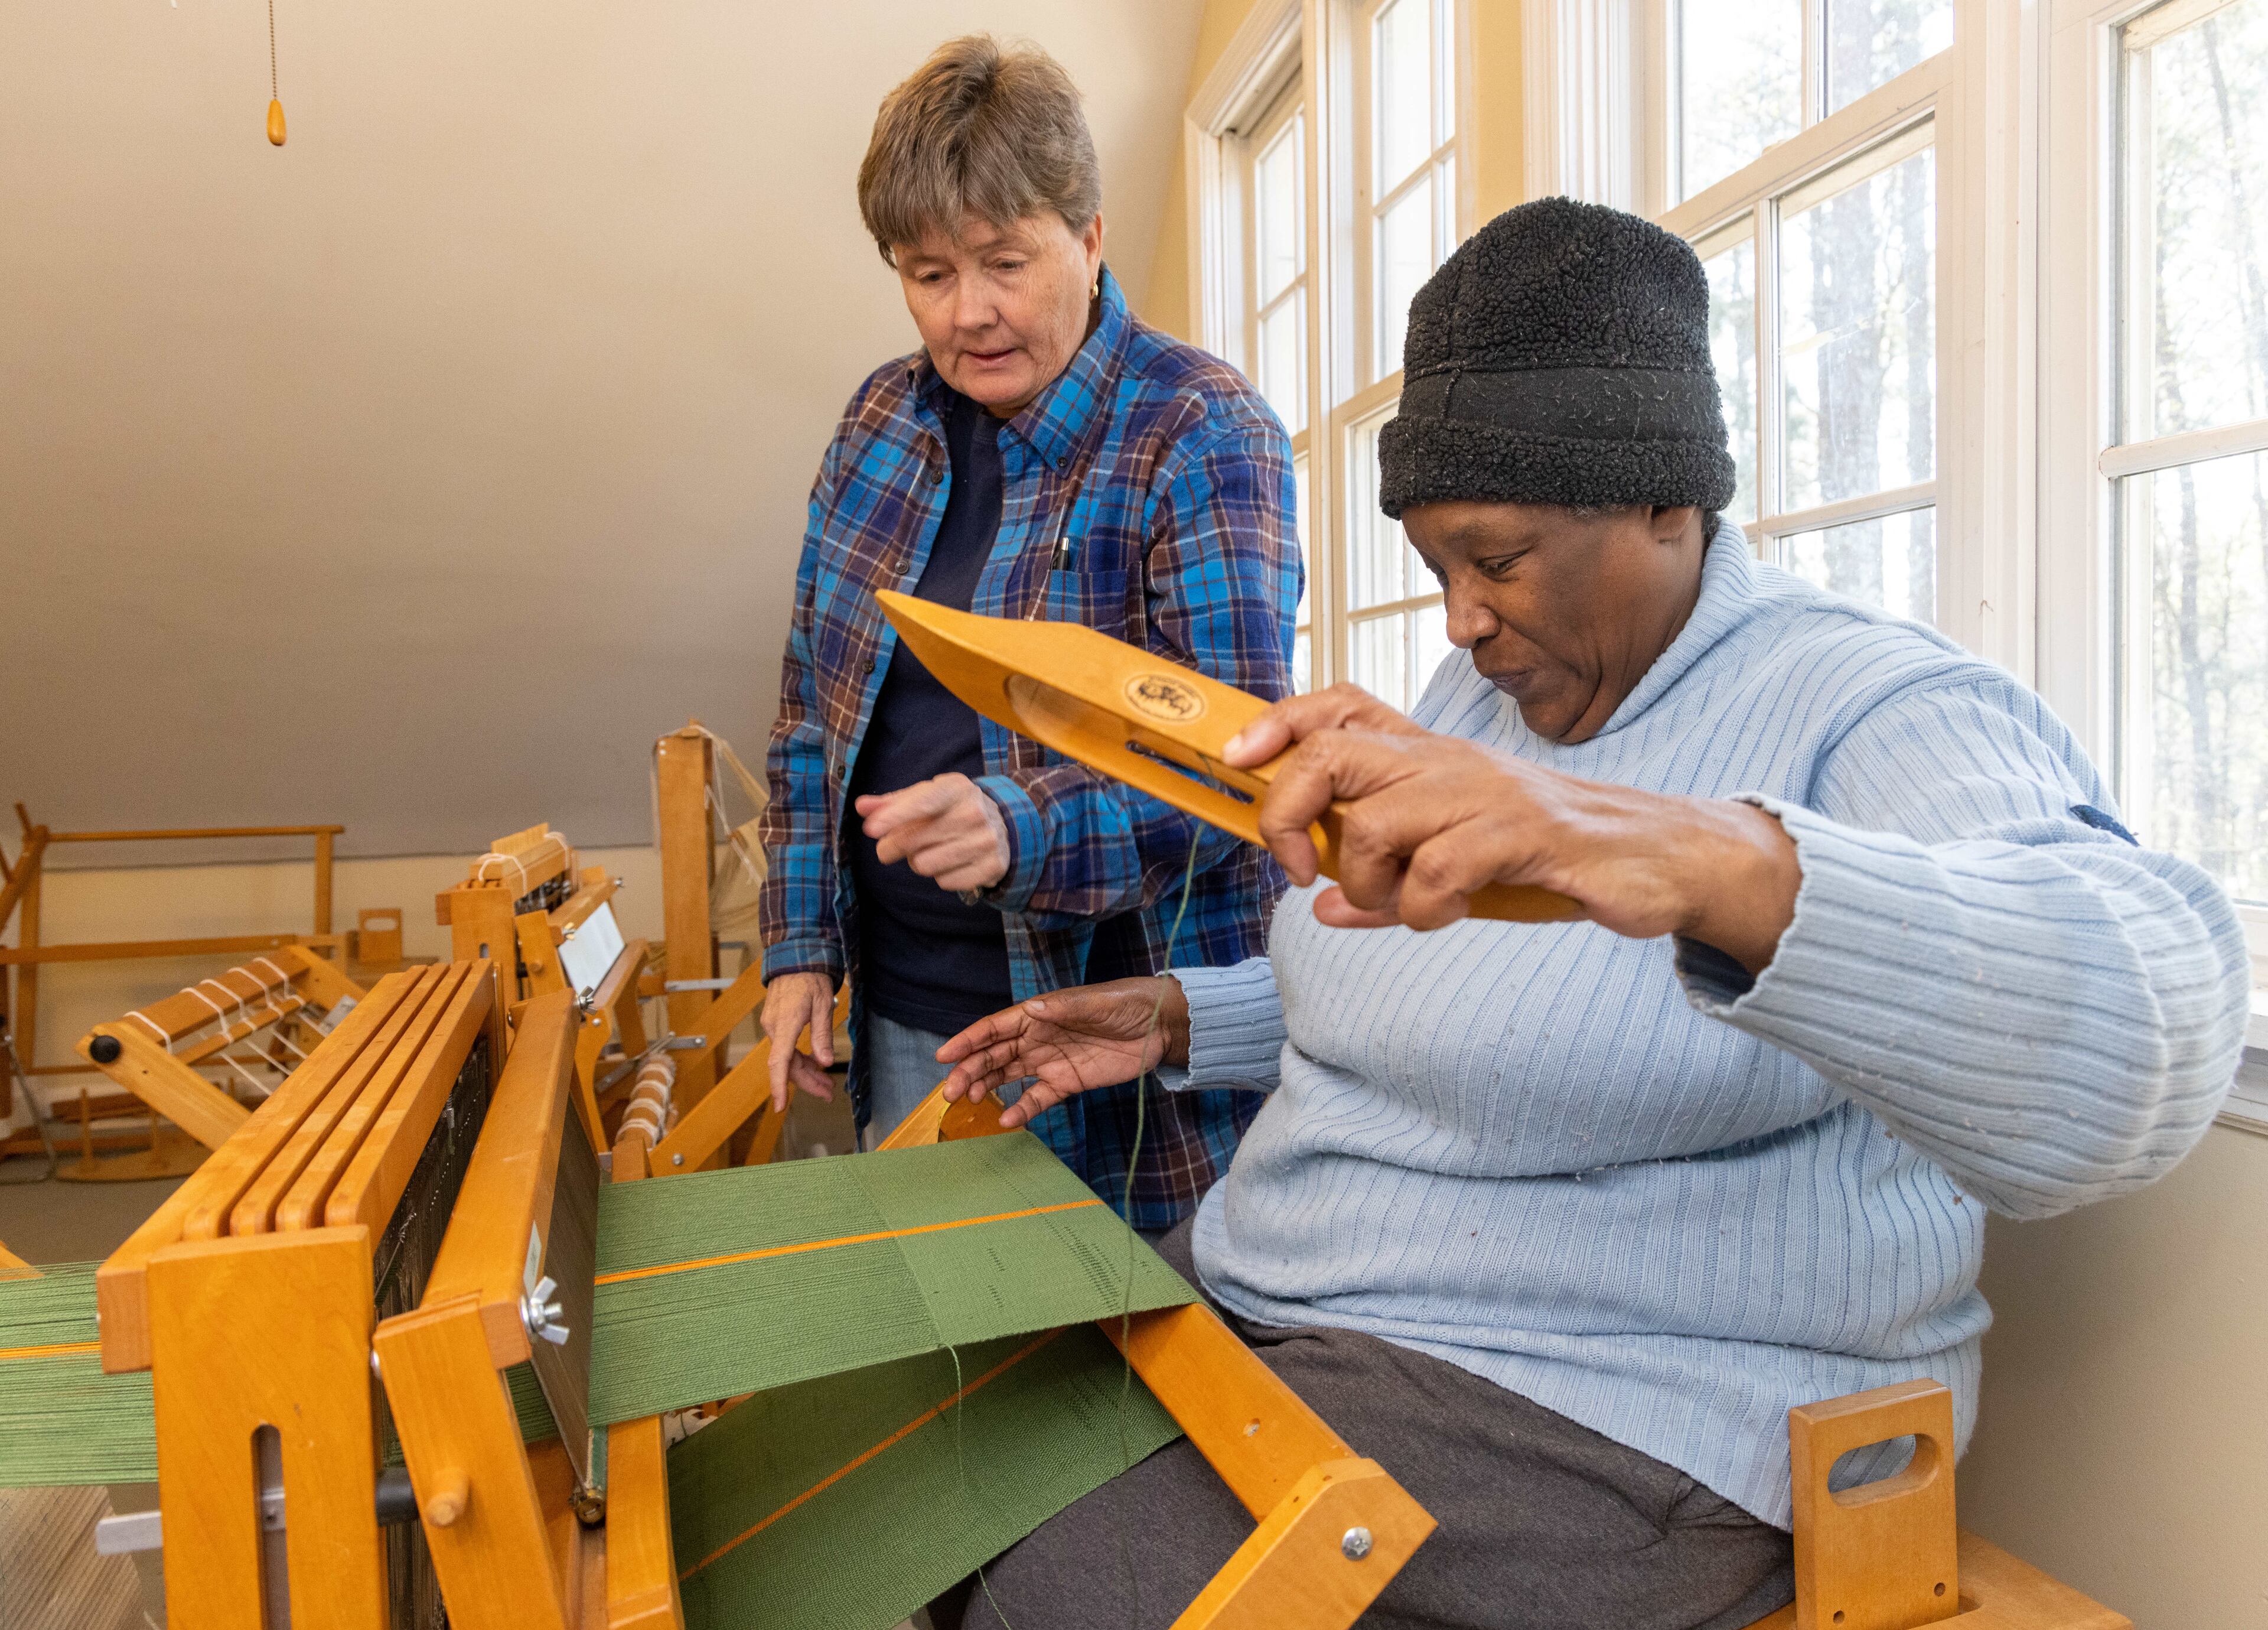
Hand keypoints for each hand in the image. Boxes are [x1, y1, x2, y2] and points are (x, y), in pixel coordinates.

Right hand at [761, 971, 837, 1112]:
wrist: (795, 957)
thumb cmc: (811, 978)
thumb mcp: (824, 1005)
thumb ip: (822, 1035)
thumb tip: (825, 1062)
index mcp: (786, 1024)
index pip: (779, 1062)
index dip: (779, 1086)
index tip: (780, 1106)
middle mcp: (774, 1028)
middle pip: (788, 1065)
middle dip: (808, 1083)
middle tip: (828, 1094)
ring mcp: (773, 1026)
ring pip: (788, 1058)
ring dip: (806, 1072)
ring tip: (826, 1084)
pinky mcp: (776, 1023)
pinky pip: (786, 1048)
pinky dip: (800, 1059)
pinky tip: (815, 1064)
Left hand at [856, 773, 1010, 892]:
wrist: (1004, 825)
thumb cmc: (952, 809)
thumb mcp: (926, 796)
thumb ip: (891, 802)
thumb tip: (861, 807)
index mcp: (956, 788)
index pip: (923, 803)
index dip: (895, 816)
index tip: (871, 829)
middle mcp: (975, 812)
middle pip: (913, 841)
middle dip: (892, 847)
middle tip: (888, 847)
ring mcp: (986, 841)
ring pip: (925, 865)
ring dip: (917, 862)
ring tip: (929, 851)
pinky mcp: (992, 867)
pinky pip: (945, 882)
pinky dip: (940, 875)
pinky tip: (950, 862)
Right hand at [935, 977, 1189, 1129]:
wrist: (1160, 1027)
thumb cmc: (1126, 1003)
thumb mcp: (1097, 1002)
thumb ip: (1064, 1008)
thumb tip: (1031, 1010)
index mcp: (1038, 1014)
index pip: (994, 1028)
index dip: (968, 1041)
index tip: (944, 1055)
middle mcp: (1037, 1038)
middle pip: (994, 1055)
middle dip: (969, 1071)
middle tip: (950, 1091)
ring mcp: (1050, 1062)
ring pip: (1008, 1076)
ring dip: (987, 1088)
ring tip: (968, 1103)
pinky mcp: (1067, 1083)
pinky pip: (1038, 1098)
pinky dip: (1022, 1108)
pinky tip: (1007, 1120)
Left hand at [1223, 684, 1799, 973]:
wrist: (1659, 857)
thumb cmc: (1551, 858)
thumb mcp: (1458, 870)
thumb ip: (1388, 887)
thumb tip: (1324, 909)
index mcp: (1429, 759)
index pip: (1339, 706)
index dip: (1279, 722)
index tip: (1239, 761)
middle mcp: (1448, 762)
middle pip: (1333, 753)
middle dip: (1289, 812)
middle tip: (1303, 871)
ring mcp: (1486, 792)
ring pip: (1378, 822)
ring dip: (1371, 885)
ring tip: (1403, 906)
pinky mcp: (1524, 831)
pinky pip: (1440, 869)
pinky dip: (1425, 909)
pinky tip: (1447, 915)